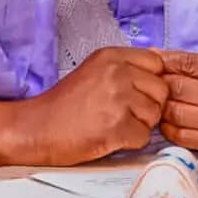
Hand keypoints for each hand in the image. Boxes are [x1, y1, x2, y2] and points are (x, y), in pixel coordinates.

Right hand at [19, 47, 168, 165]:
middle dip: (149, 105)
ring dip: (140, 125)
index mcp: (112, 56)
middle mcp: (117, 72)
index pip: (157, 63)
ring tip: (114, 124)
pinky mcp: (117, 126)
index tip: (138, 92)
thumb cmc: (64, 104)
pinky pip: (144, 137)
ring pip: (155, 114)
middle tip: (124, 113)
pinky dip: (131, 142)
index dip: (152, 81)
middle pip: (161, 90)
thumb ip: (124, 68)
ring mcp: (118, 98)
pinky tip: (111, 136)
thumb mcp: (94, 70)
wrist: (36, 128)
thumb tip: (158, 73)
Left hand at [156, 50, 197, 154]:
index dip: (165, 62)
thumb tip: (156, 55)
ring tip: (159, 101)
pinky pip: (182, 137)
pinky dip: (168, 128)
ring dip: (161, 106)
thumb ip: (194, 61)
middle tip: (152, 82)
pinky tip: (168, 120)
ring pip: (177, 113)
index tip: (154, 62)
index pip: (188, 65)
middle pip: (179, 89)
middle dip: (160, 83)